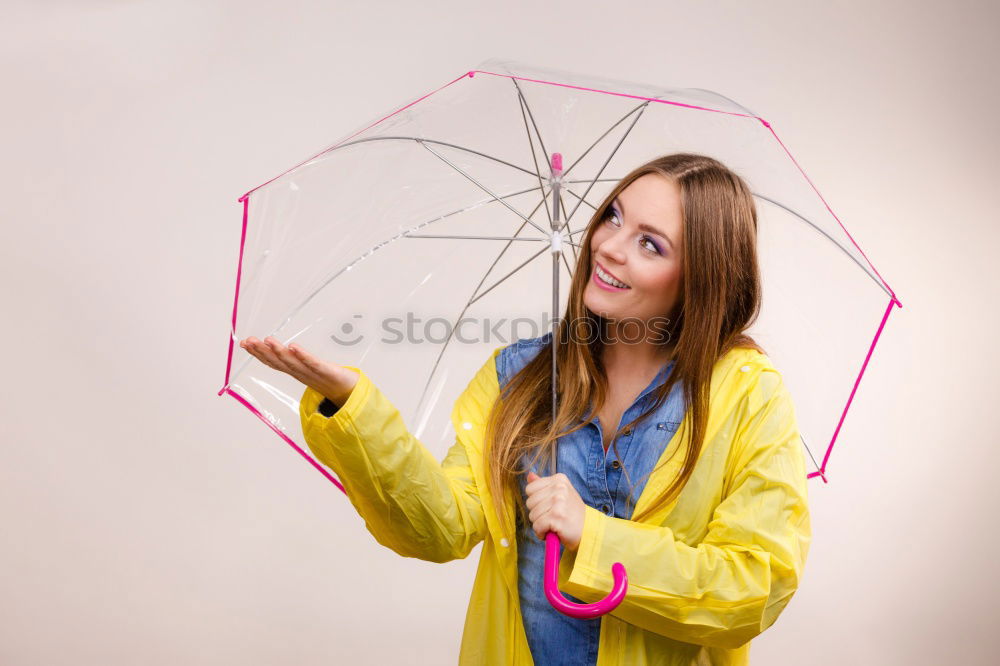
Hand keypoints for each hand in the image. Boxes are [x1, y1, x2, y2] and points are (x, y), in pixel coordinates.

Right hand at [239, 336, 358, 406]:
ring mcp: (313, 373)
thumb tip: (279, 348)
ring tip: (268, 340)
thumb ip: (292, 359)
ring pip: (292, 363)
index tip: (244, 343)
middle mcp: (300, 373)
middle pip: (279, 362)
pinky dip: (303, 356)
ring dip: (279, 352)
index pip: (273, 362)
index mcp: (295, 371)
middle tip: (249, 341)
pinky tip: (294, 347)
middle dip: (262, 351)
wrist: (349, 391)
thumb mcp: (306, 367)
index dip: (258, 353)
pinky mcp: (327, 372)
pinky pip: (313, 363)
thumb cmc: (328, 377)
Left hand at [525, 471, 585, 550]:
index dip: (536, 501)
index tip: (549, 506)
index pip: (530, 489)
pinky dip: (542, 533)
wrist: (588, 529)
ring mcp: (558, 501)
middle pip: (529, 502)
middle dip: (537, 513)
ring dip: (540, 524)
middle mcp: (559, 487)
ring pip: (532, 515)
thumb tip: (530, 476)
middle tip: (553, 516)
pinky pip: (537, 526)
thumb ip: (544, 485)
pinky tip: (553, 531)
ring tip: (554, 523)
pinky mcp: (556, 516)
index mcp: (559, 479)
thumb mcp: (560, 494)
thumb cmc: (571, 512)